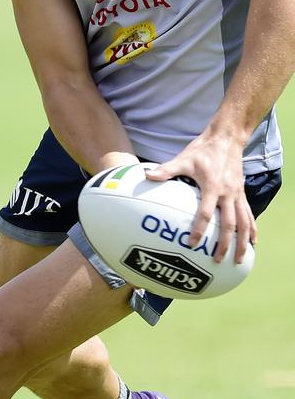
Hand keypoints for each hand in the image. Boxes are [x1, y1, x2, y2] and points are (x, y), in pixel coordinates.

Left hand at [145, 137, 255, 263]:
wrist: (226, 138)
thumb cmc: (203, 150)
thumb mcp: (183, 159)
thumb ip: (166, 170)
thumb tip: (147, 176)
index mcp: (213, 186)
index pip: (206, 213)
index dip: (199, 229)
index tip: (192, 243)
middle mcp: (228, 193)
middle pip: (229, 224)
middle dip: (225, 243)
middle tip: (217, 260)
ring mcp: (237, 194)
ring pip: (243, 222)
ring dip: (243, 241)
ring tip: (239, 259)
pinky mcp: (242, 193)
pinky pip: (249, 214)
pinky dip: (252, 229)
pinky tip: (253, 242)